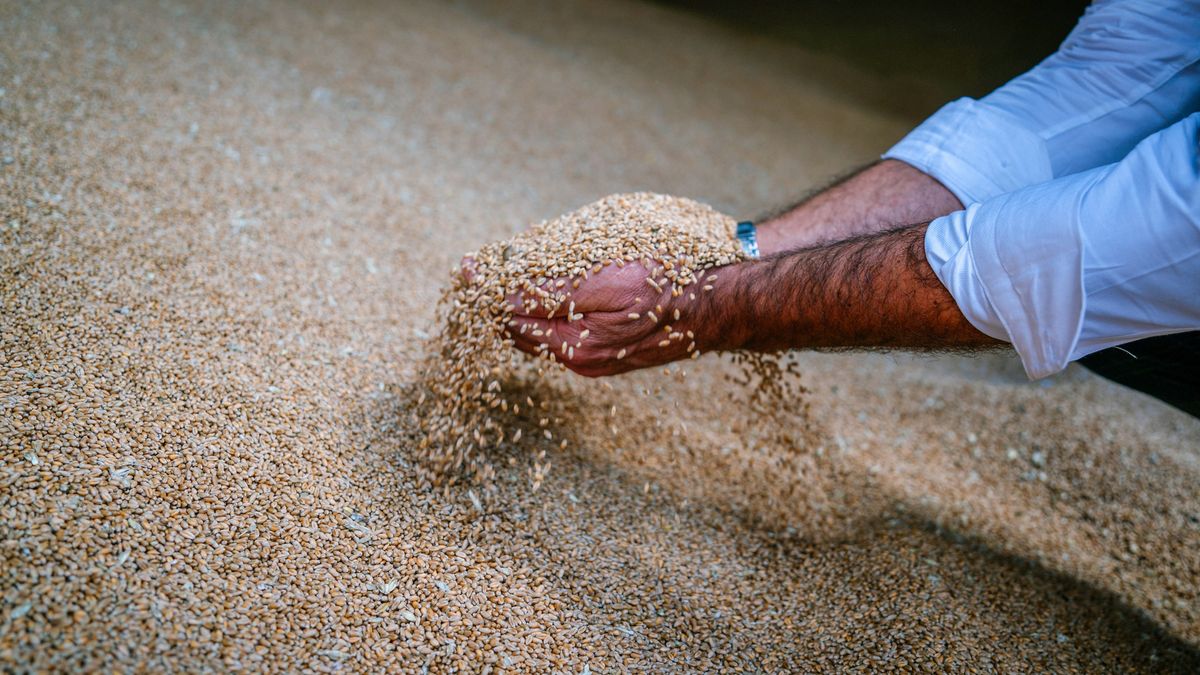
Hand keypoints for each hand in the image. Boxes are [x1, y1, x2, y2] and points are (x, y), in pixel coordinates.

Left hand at [463, 256, 732, 376]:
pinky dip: (547, 304)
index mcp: (573, 348)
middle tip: (476, 268)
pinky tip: (547, 284)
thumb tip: (494, 292)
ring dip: (521, 301)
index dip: (485, 290)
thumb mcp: (603, 283)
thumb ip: (545, 291)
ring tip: (504, 273)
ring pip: (540, 327)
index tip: (466, 266)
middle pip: (519, 329)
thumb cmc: (668, 287)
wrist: (722, 304)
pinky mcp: (609, 345)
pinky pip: (563, 327)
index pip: (509, 320)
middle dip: (497, 298)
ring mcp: (595, 355)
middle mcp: (579, 359)